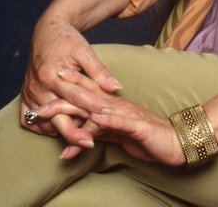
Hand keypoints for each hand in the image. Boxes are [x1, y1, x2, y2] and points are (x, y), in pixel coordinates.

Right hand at [22, 12, 120, 151]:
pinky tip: (56, 130)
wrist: (46, 33)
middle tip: (89, 142)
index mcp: (52, 73)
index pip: (76, 95)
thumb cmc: (68, 41)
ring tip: (77, 139)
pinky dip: (42, 127)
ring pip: (43, 120)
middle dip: (73, 131)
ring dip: (59, 130)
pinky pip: (28, 120)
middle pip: (56, 115)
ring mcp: (28, 94)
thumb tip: (116, 88)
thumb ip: (100, 71)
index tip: (108, 114)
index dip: (93, 106)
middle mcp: (37, 86)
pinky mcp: (24, 98)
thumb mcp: (85, 51)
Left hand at [39, 73, 185, 167]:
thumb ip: (101, 130)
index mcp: (114, 108)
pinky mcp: (138, 128)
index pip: (89, 94)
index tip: (54, 76)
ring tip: (55, 111)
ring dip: (77, 108)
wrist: (178, 140)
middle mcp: (119, 108)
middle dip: (63, 97)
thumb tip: (80, 131)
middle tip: (40, 102)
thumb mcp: (120, 134)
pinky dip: (107, 120)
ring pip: (99, 109)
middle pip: (88, 99)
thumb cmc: (149, 138)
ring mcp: (129, 116)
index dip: (72, 85)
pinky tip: (96, 118)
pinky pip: (121, 123)